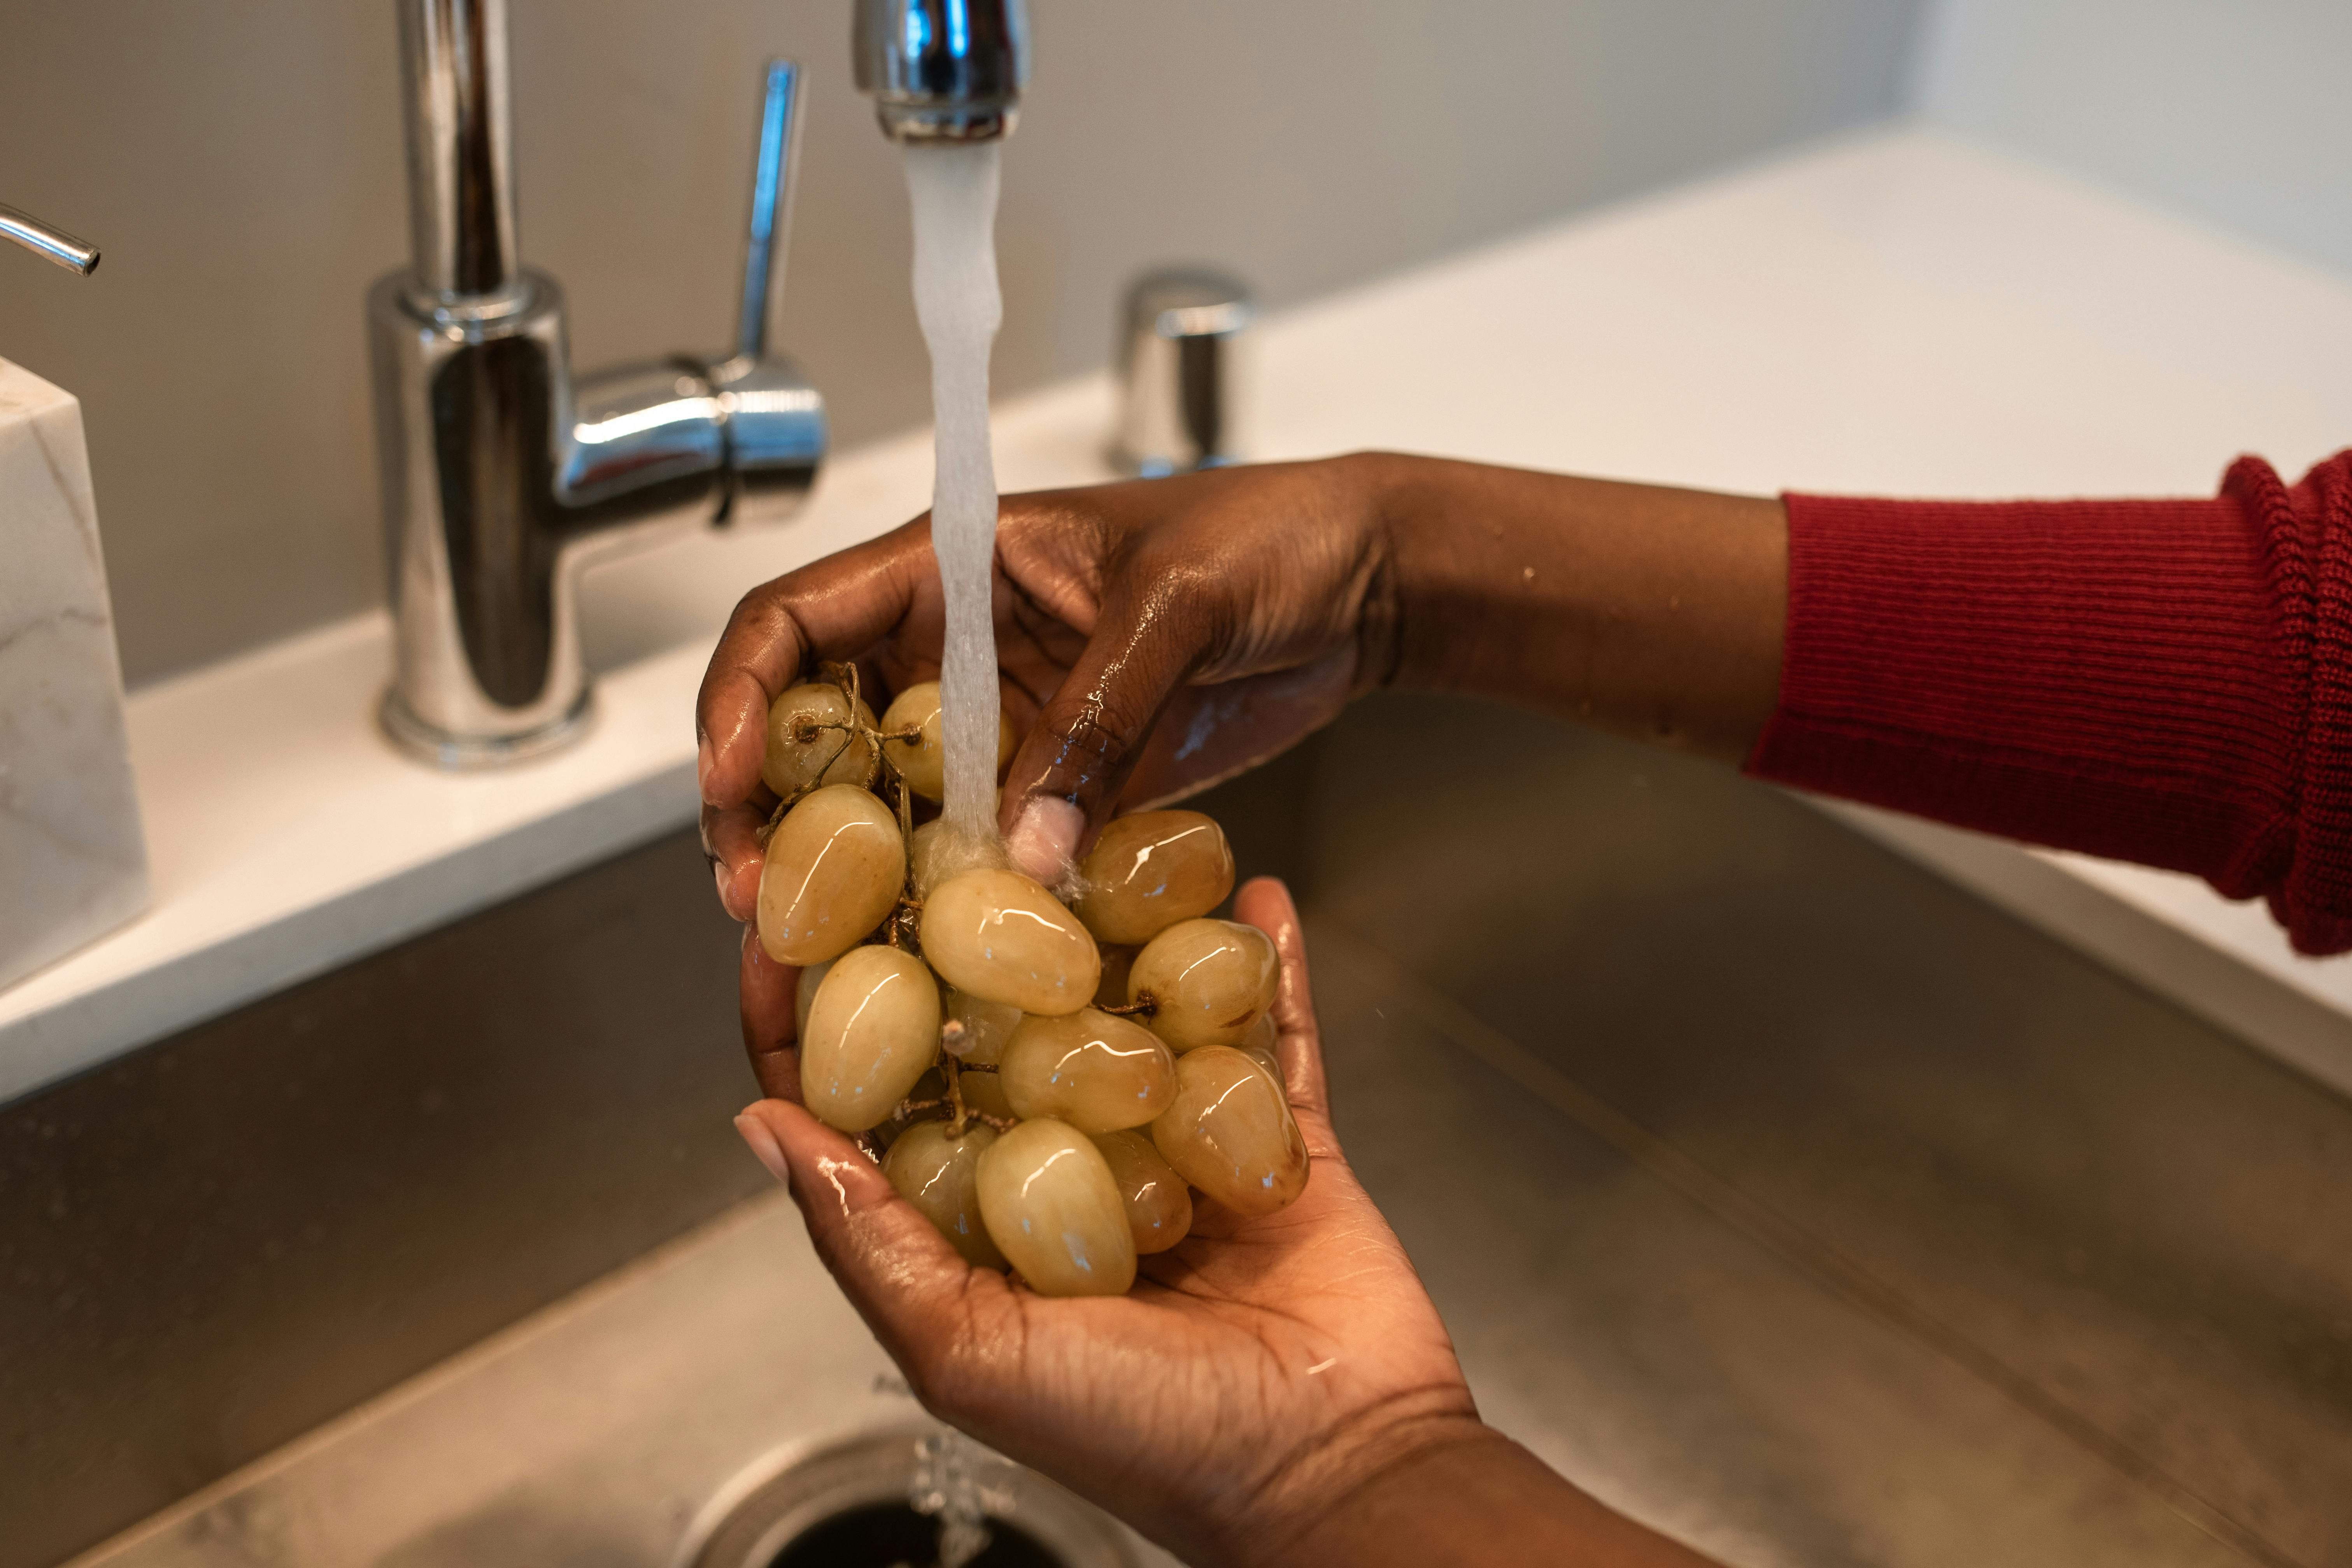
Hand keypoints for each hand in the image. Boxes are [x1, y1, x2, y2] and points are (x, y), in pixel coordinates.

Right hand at [697, 456, 1398, 919]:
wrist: (1362, 586)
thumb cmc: (1274, 541)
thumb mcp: (1179, 607)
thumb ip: (1100, 720)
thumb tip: (1029, 853)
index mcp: (950, 566)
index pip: (797, 620)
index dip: (744, 697)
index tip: (727, 780)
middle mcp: (952, 653)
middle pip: (815, 732)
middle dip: (770, 817)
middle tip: (760, 908)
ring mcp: (1001, 728)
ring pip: (885, 809)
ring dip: (848, 881)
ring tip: (819, 958)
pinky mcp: (1056, 789)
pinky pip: (979, 854)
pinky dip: (951, 907)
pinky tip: (933, 965)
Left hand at [732, 879, 1479, 1566]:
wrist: (1328, 1472)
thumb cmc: (1141, 1439)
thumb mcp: (970, 1354)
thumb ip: (870, 1242)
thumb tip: (765, 1130)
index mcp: (977, 1234)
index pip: (872, 1107)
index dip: (816, 1022)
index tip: (781, 927)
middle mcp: (1065, 1182)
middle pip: (999, 1037)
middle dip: (965, 943)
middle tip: (940, 840)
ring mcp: (1175, 1153)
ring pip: (1133, 1019)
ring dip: (1120, 937)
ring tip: (1094, 841)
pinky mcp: (1272, 1145)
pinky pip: (1269, 1040)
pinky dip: (1265, 970)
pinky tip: (1253, 897)